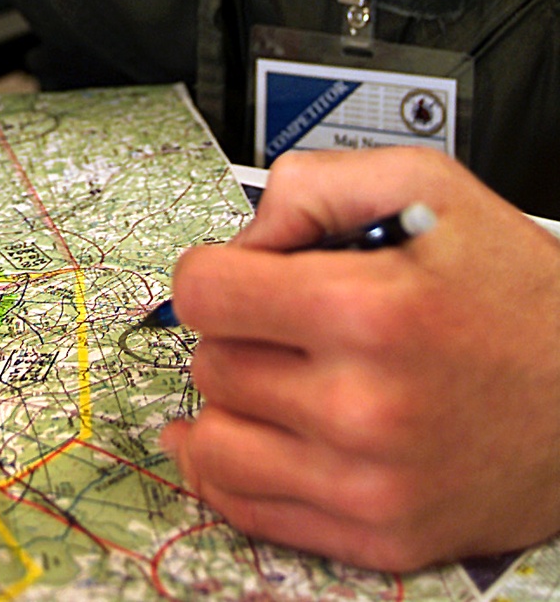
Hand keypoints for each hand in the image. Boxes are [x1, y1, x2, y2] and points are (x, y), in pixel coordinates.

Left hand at [161, 147, 559, 570]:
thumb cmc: (516, 289)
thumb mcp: (426, 186)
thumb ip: (314, 184)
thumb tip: (243, 238)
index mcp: (369, 310)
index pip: (204, 293)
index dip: (215, 270)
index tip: (237, 274)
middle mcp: (364, 406)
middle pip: (211, 363)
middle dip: (235, 332)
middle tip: (285, 323)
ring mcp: (370, 483)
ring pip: (214, 442)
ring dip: (232, 403)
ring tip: (275, 377)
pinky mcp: (380, 535)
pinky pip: (250, 511)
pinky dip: (235, 470)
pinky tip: (255, 435)